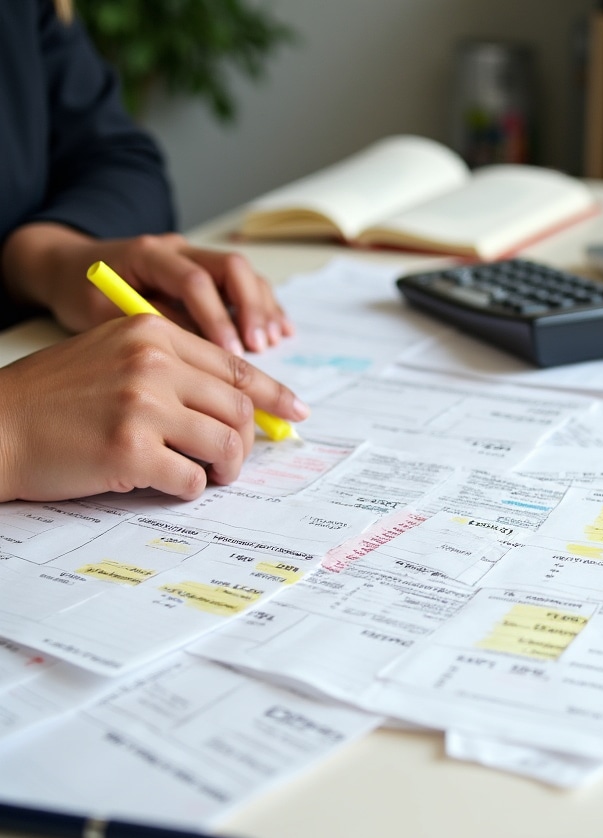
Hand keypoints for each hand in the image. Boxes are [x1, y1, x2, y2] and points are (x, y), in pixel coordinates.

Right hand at [0, 315, 307, 501]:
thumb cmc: (57, 398)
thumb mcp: (115, 357)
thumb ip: (176, 370)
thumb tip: (243, 405)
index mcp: (153, 334)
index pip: (236, 367)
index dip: (275, 394)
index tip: (297, 412)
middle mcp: (153, 363)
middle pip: (240, 408)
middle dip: (245, 442)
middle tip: (229, 460)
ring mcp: (142, 406)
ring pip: (226, 445)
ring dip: (223, 468)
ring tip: (204, 474)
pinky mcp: (131, 451)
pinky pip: (193, 480)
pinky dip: (189, 488)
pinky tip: (163, 482)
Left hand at [1, 224, 293, 354]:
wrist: (70, 268)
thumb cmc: (82, 294)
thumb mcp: (103, 316)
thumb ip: (151, 332)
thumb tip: (197, 364)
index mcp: (148, 254)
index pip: (194, 281)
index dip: (217, 320)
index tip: (231, 354)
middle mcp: (178, 249)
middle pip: (232, 267)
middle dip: (251, 310)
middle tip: (260, 347)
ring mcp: (196, 256)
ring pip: (245, 274)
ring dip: (262, 310)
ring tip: (270, 344)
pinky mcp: (207, 271)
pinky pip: (246, 284)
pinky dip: (264, 308)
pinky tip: (279, 333)